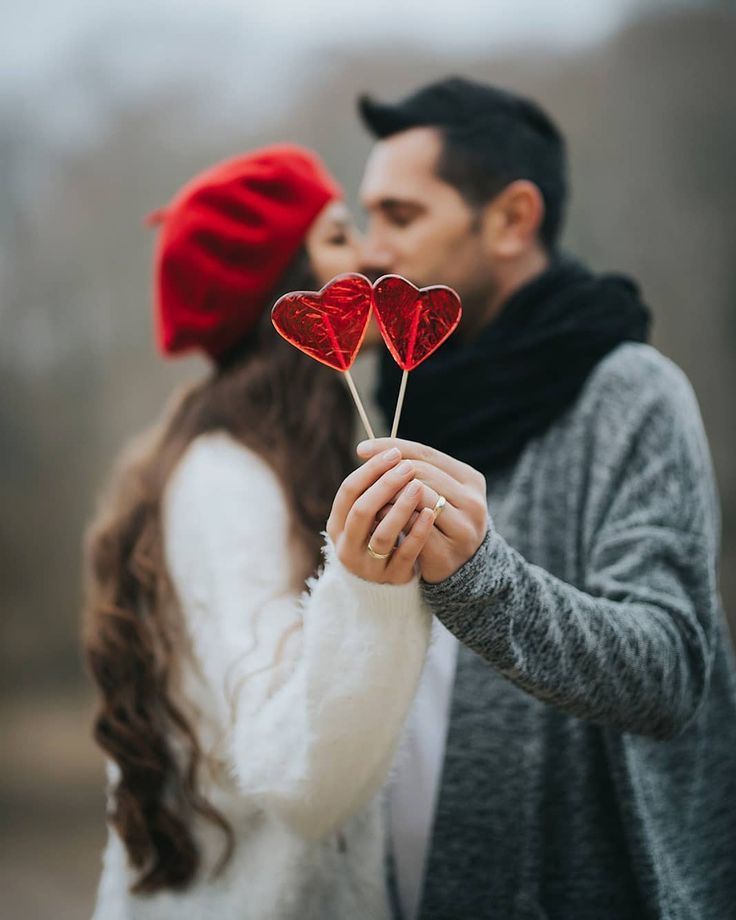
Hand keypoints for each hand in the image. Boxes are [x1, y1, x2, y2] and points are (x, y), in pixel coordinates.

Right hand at [326, 447, 436, 584]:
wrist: (382, 586)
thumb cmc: (375, 536)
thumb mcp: (366, 516)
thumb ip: (372, 490)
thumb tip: (389, 450)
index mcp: (338, 525)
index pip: (348, 491)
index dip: (370, 470)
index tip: (393, 453)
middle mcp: (347, 546)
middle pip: (362, 511)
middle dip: (385, 485)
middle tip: (407, 467)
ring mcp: (369, 566)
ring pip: (381, 534)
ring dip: (400, 507)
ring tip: (418, 486)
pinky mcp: (392, 578)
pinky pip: (405, 554)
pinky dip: (417, 533)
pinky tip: (430, 514)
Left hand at [356, 439, 487, 583]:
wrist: (462, 566)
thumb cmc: (441, 520)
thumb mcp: (437, 490)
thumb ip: (412, 470)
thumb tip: (365, 450)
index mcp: (470, 479)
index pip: (426, 454)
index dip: (392, 448)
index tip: (361, 449)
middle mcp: (472, 502)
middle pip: (421, 474)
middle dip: (389, 474)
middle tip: (363, 477)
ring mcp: (462, 529)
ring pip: (419, 498)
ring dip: (389, 495)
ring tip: (368, 497)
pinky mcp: (445, 554)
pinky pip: (413, 529)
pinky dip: (393, 520)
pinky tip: (376, 519)